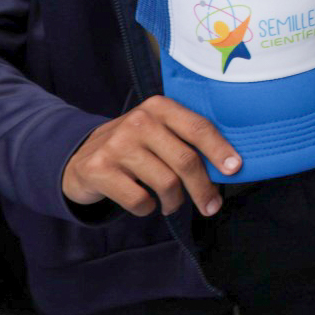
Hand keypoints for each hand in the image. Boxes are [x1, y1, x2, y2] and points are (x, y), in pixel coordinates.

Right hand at [60, 95, 240, 216]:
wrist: (79, 156)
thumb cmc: (135, 146)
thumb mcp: (158, 131)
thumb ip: (187, 139)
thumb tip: (229, 166)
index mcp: (160, 107)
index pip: (198, 128)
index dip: (219, 150)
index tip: (235, 169)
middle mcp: (139, 121)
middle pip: (185, 160)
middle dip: (203, 188)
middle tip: (211, 206)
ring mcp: (116, 145)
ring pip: (166, 183)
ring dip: (174, 201)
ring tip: (172, 203)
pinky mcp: (99, 170)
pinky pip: (140, 200)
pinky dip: (148, 208)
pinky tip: (145, 202)